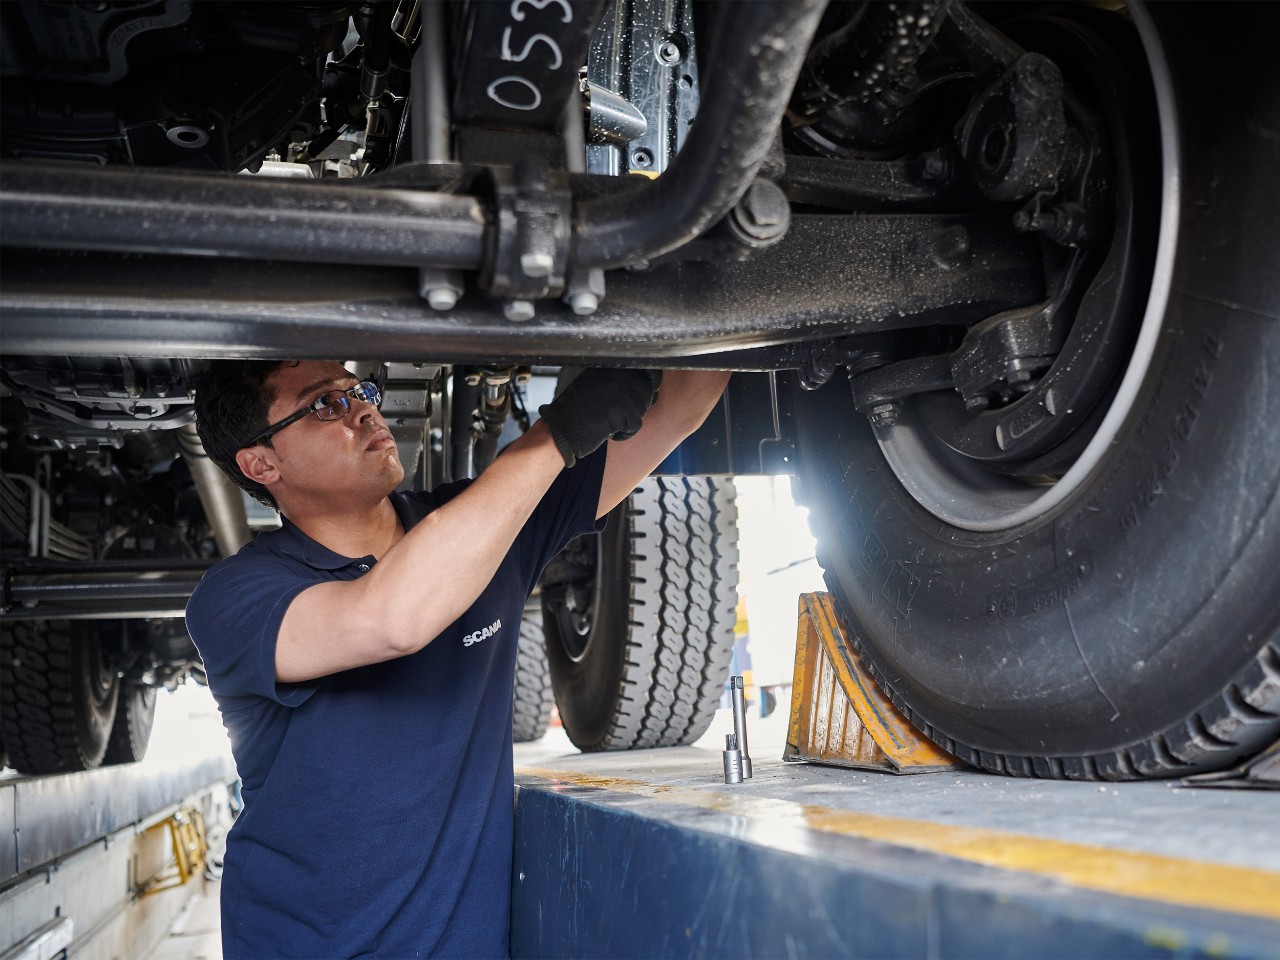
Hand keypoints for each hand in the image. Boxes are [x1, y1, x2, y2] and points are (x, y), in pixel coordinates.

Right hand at [538, 368, 662, 466]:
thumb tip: (653, 387)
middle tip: (610, 414)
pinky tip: (606, 431)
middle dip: (633, 408)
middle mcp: (617, 374)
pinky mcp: (621, 410)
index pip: (644, 374)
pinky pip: (636, 425)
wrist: (560, 430)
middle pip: (646, 392)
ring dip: (627, 421)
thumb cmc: (575, 412)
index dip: (640, 391)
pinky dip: (624, 434)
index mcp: (611, 366)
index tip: (625, 403)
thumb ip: (621, 381)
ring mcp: (619, 391)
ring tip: (605, 421)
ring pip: (642, 409)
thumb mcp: (595, 385)